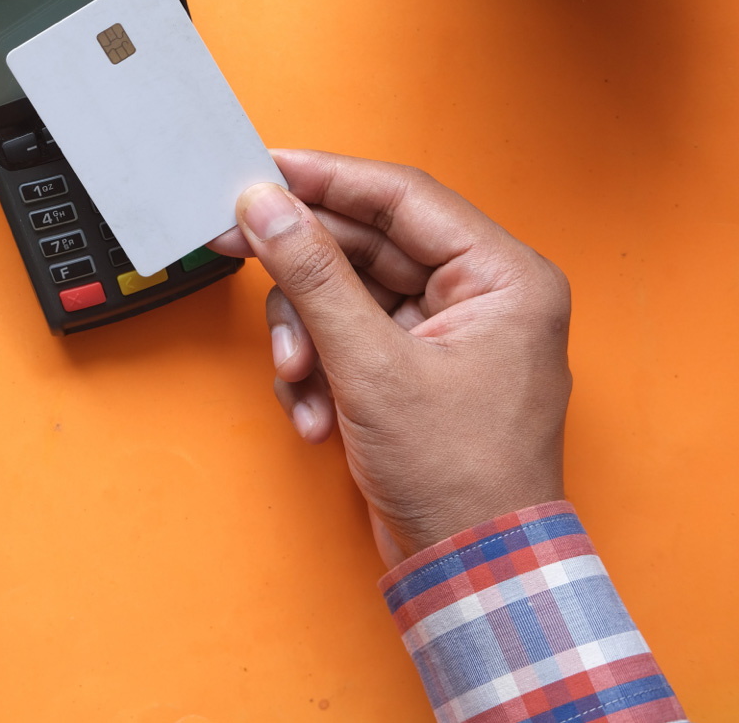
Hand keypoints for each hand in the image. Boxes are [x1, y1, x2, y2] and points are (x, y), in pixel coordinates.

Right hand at [208, 150, 570, 565]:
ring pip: (347, 296)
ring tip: (301, 378)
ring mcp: (445, 336)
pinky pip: (349, 340)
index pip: (403, 197)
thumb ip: (314, 276)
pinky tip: (318, 414)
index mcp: (502, 277)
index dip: (327, 178)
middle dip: (303, 273)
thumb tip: (267, 207)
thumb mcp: (372, 365)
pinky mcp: (414, 372)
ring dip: (307, 336)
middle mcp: (480, 297)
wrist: (471, 570)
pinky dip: (321, 371)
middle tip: (236, 248)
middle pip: (367, 247)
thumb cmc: (459, 476)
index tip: (265, 169)